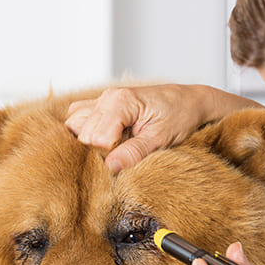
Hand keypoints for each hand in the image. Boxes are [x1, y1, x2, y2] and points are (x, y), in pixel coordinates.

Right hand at [65, 84, 213, 172]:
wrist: (189, 101)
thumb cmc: (179, 116)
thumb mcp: (161, 138)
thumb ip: (135, 152)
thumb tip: (109, 167)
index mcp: (121, 101)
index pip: (96, 139)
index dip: (109, 155)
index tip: (127, 158)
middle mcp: (107, 97)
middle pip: (82, 133)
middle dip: (97, 150)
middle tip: (122, 154)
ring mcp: (102, 99)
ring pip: (74, 125)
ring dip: (87, 141)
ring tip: (112, 148)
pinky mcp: (101, 104)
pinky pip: (78, 117)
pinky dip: (84, 131)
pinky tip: (102, 141)